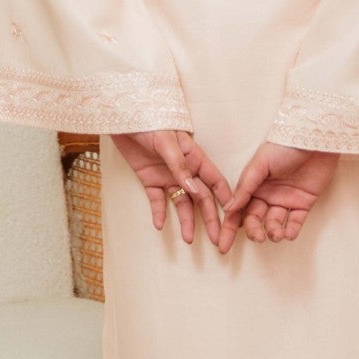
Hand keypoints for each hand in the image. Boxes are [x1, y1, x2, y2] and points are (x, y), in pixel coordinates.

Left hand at [109, 129, 232, 245]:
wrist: (125, 118)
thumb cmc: (151, 122)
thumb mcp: (166, 142)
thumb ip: (179, 165)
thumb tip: (194, 189)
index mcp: (195, 158)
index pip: (215, 181)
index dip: (225, 198)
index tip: (234, 217)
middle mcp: (185, 170)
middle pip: (201, 198)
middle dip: (210, 218)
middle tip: (215, 239)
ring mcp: (168, 176)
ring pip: (181, 203)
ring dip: (186, 221)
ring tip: (188, 240)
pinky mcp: (150, 180)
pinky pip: (157, 200)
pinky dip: (159, 213)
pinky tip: (160, 225)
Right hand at [217, 142, 338, 253]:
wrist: (313, 139)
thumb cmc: (284, 146)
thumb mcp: (260, 164)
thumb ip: (245, 187)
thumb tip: (229, 208)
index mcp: (252, 185)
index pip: (237, 210)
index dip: (229, 228)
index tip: (222, 244)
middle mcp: (267, 195)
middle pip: (254, 219)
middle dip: (254, 231)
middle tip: (258, 236)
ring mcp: (285, 199)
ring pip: (274, 223)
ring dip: (273, 232)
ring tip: (275, 233)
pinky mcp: (304, 203)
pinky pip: (295, 222)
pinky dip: (291, 231)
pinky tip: (288, 233)